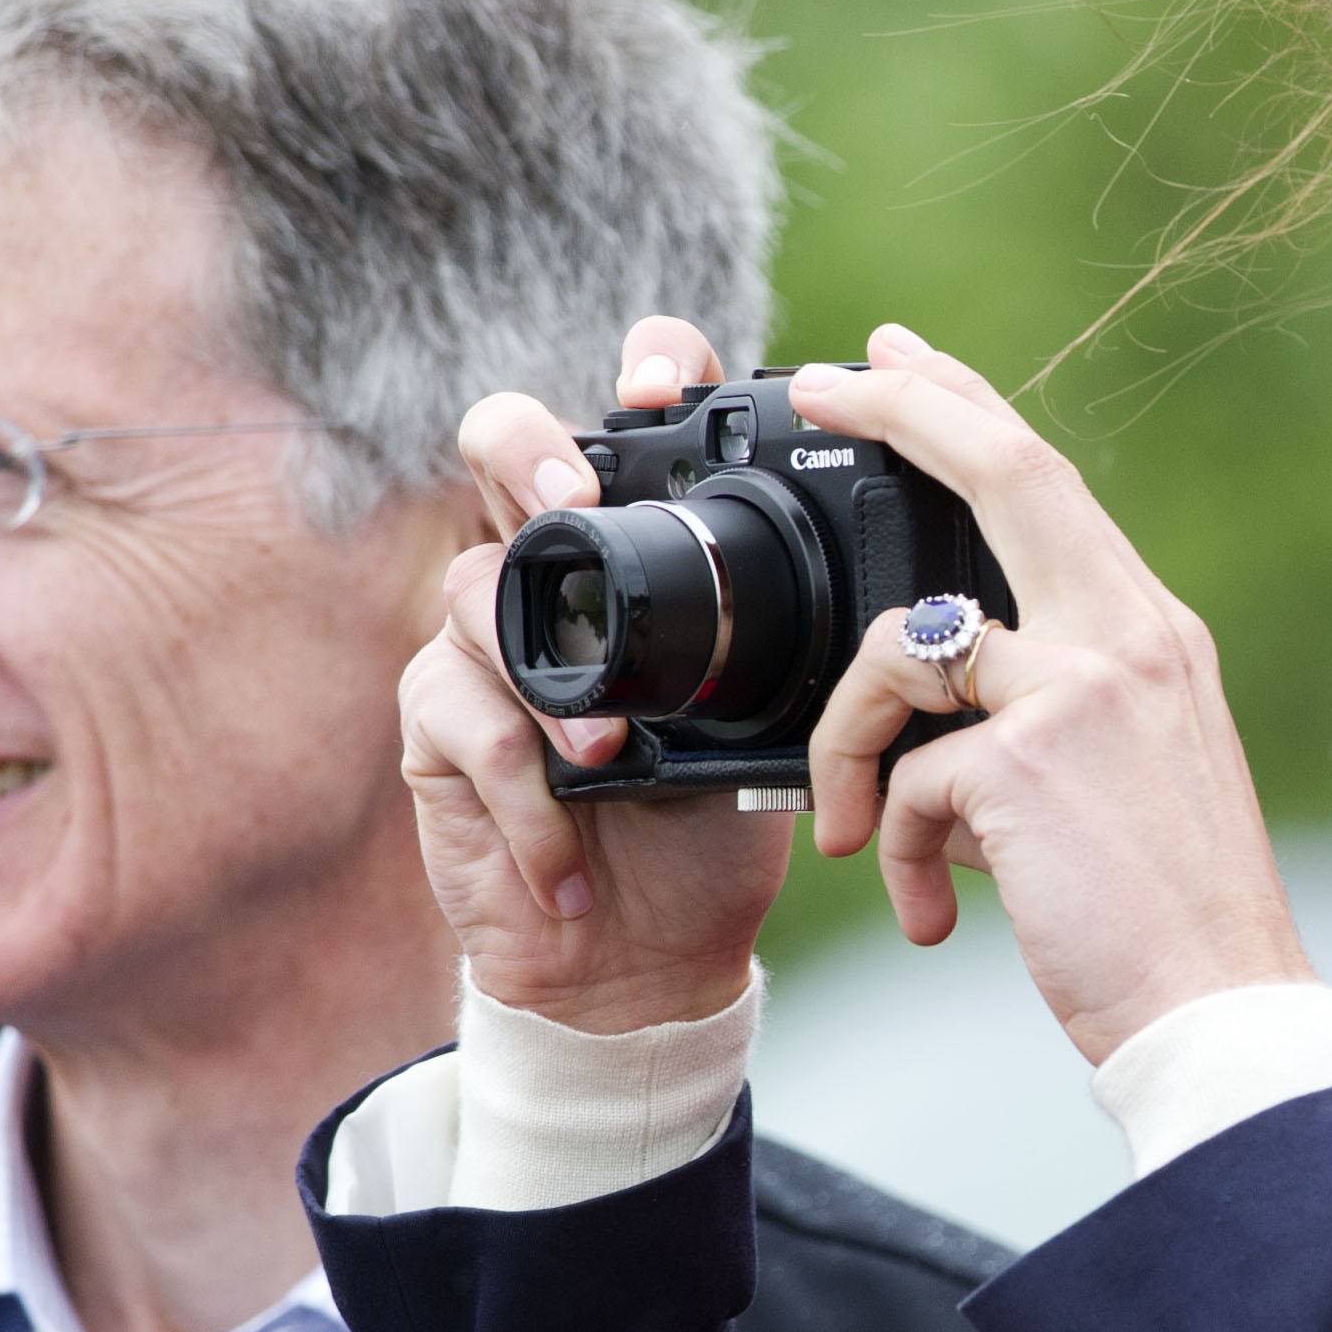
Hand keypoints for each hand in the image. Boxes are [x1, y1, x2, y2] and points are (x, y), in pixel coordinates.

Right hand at [403, 319, 789, 1032]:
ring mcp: (483, 645)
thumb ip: (805, 649)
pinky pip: (461, 723)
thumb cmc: (717, 828)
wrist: (652, 958)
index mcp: (640, 553)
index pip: (628, 422)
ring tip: (605, 757)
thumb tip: (894, 596)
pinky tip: (567, 854)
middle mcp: (553, 575)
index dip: (636, 373)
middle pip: (498, 442)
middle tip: (570, 491)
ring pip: (474, 588)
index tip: (665, 389)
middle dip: (527, 446)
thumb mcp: (782, 727)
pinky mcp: (436, 729)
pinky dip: (525, 799)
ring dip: (548, 682)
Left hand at [782, 322, 1315, 1063]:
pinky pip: (904, 780)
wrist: (1219, 1011)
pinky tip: (935, 912)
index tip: (897, 359)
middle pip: (1004, 471)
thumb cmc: (1169, 917)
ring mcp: (1081, 690)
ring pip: (900, 650)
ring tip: (857, 832)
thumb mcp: (1127, 776)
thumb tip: (939, 719)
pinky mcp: (1025, 762)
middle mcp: (1129, 638)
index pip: (1050, 483)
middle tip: (821, 382)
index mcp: (1153, 636)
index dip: (967, 408)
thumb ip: (1050, 712)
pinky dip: (898, 852)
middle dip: (899, 408)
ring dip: (848, 745)